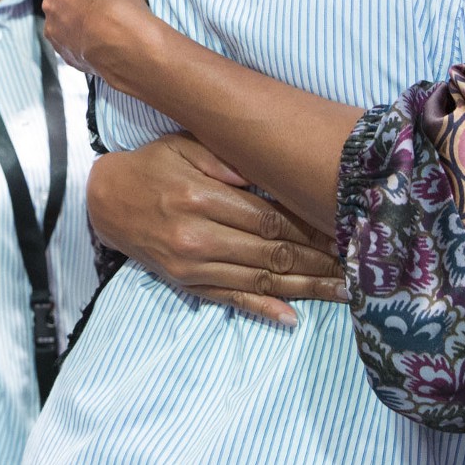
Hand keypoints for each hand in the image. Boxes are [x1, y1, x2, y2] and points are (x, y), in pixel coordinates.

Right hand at [88, 133, 345, 325]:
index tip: (344, 231)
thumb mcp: (185, 145)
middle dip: (319, 260)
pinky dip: (263, 309)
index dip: (310, 227)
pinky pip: (231, 299)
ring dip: (305, 287)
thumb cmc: (153, 165)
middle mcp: (197, 236)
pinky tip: (292, 318)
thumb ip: (226, 159)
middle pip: (271, 251)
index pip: (269, 217)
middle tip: (359, 266)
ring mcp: (192, 266)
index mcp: (200, 198)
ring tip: (343, 291)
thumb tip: (266, 175)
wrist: (105, 201)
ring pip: (259, 279)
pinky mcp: (187, 284)